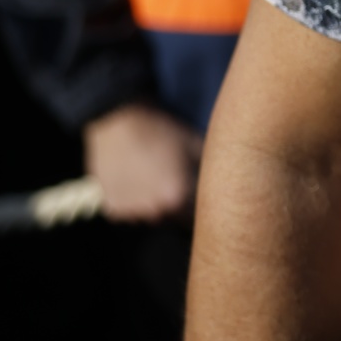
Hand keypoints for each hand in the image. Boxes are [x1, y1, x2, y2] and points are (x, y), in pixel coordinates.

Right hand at [84, 103, 201, 222]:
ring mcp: (132, 212)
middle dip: (177, 205)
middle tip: (171, 181)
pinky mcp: (113, 209)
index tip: (197, 193)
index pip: (196, 216)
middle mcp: (155, 211)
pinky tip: (133, 181)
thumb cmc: (162, 131)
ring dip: (152, 205)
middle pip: (173, 218)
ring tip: (151, 179)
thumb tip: (227, 178)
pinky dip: (131, 202)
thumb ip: (213, 167)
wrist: (119, 122)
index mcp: (179, 198)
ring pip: (150, 216)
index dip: (198, 204)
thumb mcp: (195, 144)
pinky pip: (128, 213)